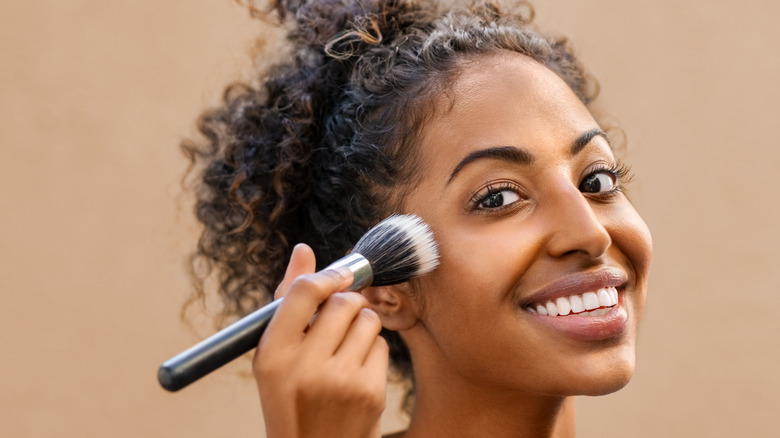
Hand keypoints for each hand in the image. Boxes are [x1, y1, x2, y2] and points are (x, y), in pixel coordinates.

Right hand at [254, 244, 388, 437]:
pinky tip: (357, 372)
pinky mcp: (369, 392)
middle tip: (341, 319)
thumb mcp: (276, 356)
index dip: (326, 277)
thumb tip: (304, 250)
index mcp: (271, 354)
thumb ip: (289, 302)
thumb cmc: (293, 396)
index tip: (337, 278)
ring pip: (368, 320)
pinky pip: (382, 346)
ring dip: (362, 327)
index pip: (302, 292)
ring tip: (346, 350)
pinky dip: (373, 353)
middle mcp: (303, 366)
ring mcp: (339, 380)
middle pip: (343, 302)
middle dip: (347, 304)